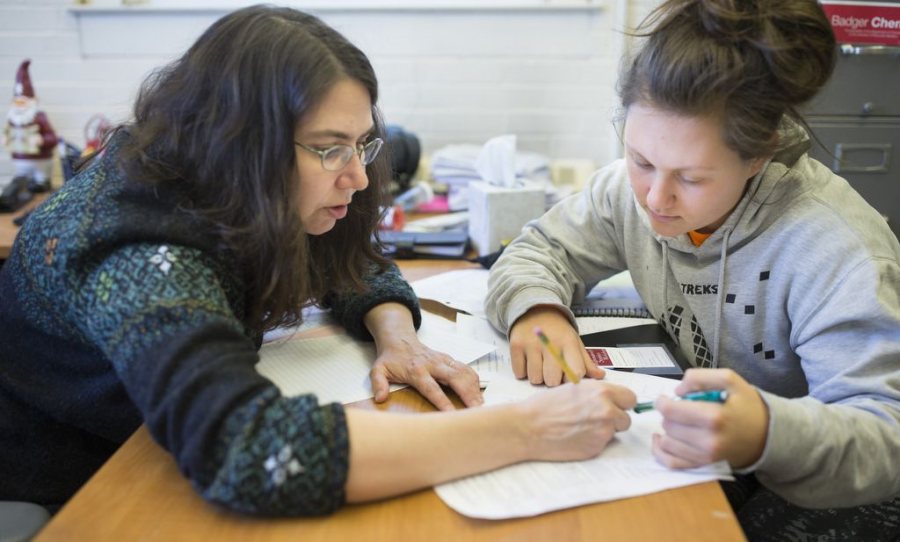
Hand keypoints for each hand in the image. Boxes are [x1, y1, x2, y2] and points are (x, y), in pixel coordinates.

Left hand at [371, 333, 482, 410]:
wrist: (400, 339)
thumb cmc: (390, 359)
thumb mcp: (378, 369)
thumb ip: (378, 383)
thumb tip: (380, 399)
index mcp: (416, 370)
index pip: (431, 388)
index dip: (442, 401)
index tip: (452, 414)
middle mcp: (433, 364)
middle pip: (455, 378)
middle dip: (467, 393)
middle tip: (477, 410)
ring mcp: (443, 360)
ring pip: (463, 372)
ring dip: (474, 388)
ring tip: (481, 405)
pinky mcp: (449, 359)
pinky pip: (466, 368)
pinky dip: (475, 380)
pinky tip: (479, 393)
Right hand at [508, 306, 604, 385]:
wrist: (535, 310)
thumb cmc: (558, 331)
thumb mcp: (574, 341)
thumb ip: (586, 361)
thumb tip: (600, 376)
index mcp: (568, 342)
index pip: (575, 372)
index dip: (572, 380)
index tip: (569, 377)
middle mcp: (549, 343)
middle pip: (552, 380)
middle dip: (552, 380)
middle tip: (552, 371)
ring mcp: (530, 344)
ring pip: (535, 379)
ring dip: (537, 377)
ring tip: (540, 364)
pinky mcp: (515, 346)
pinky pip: (519, 374)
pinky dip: (523, 372)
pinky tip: (528, 362)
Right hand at [521, 380, 636, 460]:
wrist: (529, 427)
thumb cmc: (546, 406)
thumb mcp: (574, 388)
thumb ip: (596, 393)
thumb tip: (612, 399)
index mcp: (602, 392)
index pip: (631, 398)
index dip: (622, 403)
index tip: (615, 406)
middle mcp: (607, 411)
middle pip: (627, 418)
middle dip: (615, 419)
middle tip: (595, 419)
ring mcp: (603, 432)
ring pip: (615, 433)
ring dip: (604, 431)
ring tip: (581, 428)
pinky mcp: (596, 448)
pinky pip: (603, 445)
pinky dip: (593, 442)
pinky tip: (576, 437)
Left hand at [651, 368, 768, 469]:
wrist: (765, 435)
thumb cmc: (746, 406)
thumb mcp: (730, 380)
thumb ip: (700, 377)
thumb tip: (677, 391)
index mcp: (715, 417)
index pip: (671, 411)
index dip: (662, 402)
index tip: (666, 398)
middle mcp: (708, 441)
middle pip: (668, 425)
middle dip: (669, 415)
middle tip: (681, 410)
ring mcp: (705, 457)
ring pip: (667, 442)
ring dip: (668, 430)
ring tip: (679, 423)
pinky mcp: (702, 466)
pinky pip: (671, 463)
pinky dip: (660, 451)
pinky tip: (662, 440)